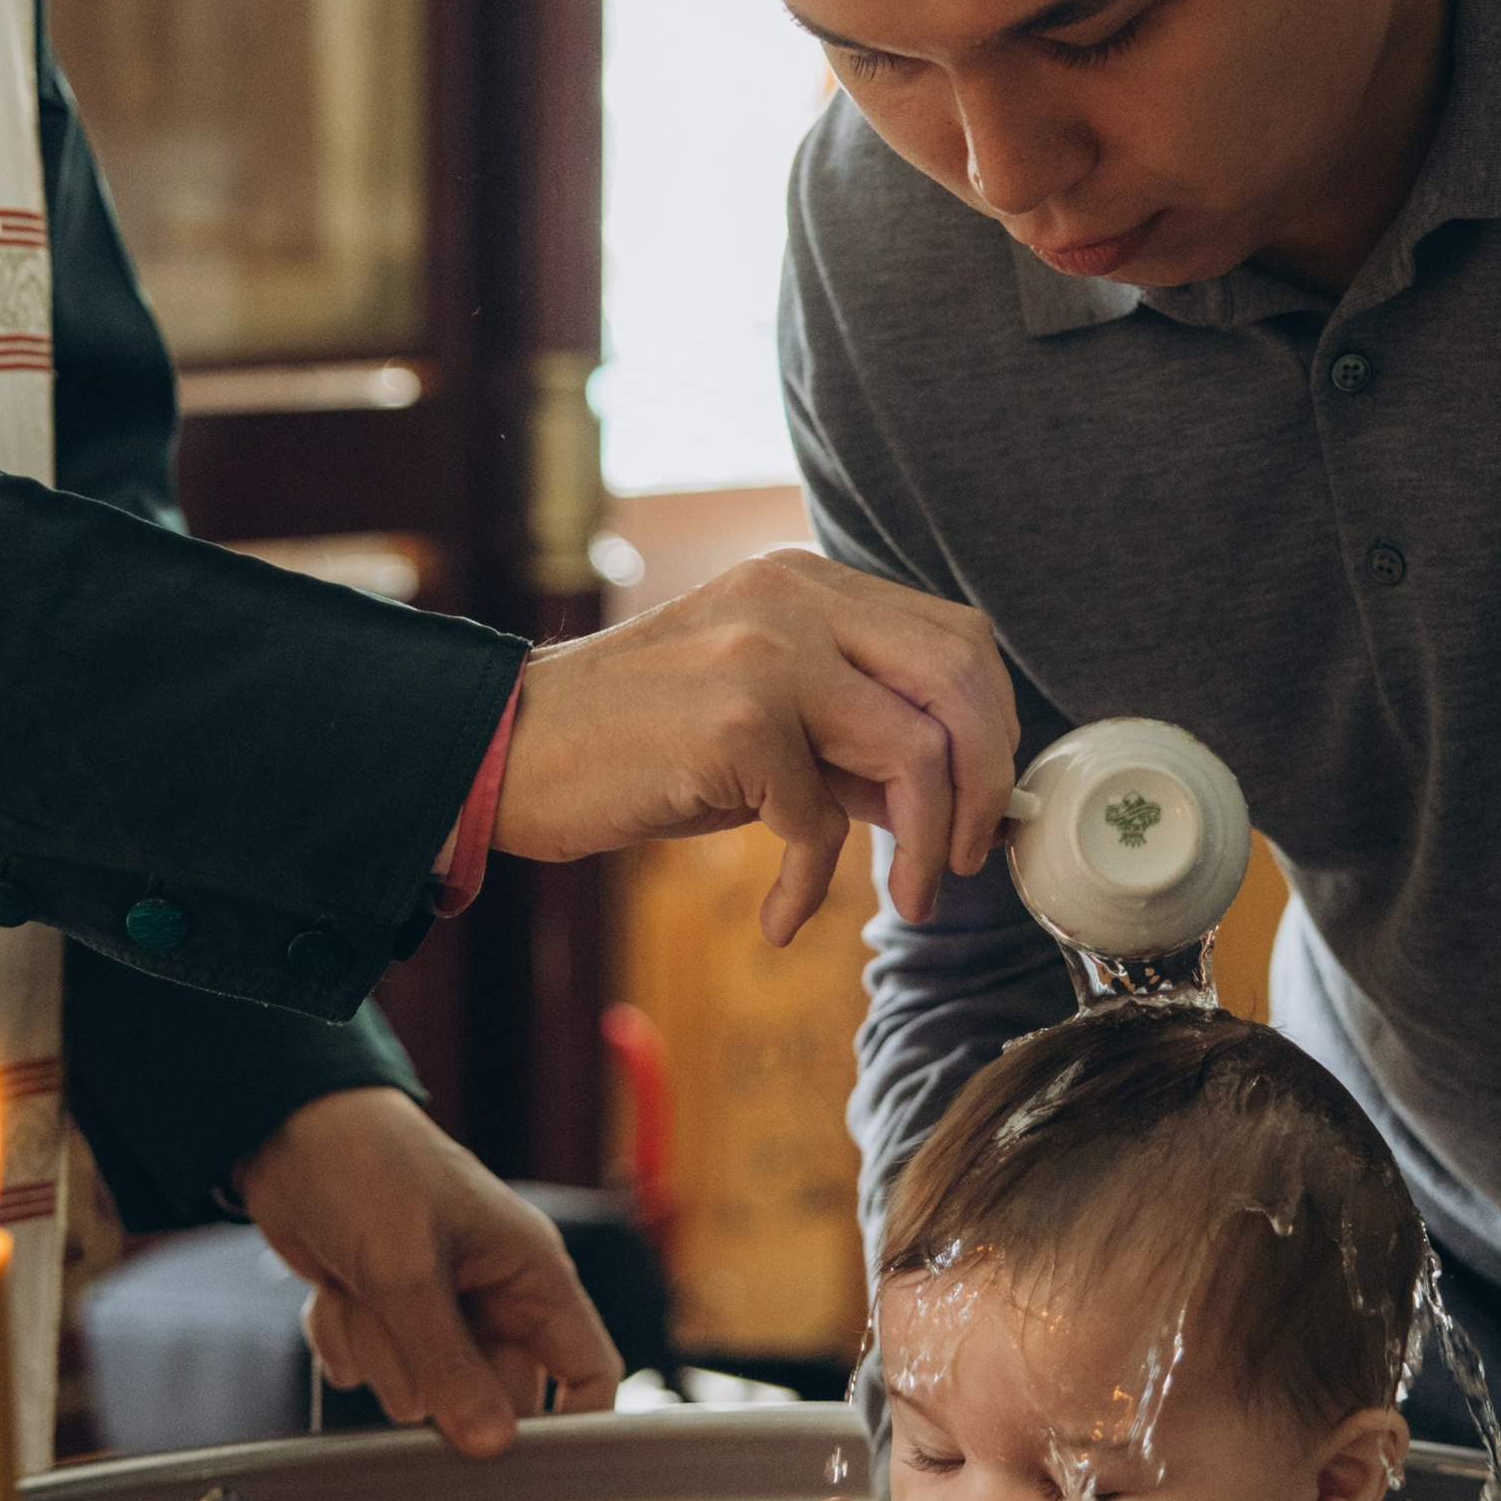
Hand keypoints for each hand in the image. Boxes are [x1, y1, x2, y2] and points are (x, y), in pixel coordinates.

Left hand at [238, 1085, 620, 1458]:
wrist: (285, 1128)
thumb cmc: (365, 1168)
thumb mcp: (406, 1270)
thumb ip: (450, 1364)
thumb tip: (495, 1445)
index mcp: (529, 1270)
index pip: (588, 1368)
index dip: (572, 1425)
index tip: (527, 1469)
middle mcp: (492, 1294)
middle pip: (491, 1394)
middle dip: (433, 1381)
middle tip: (398, 1336)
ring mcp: (436, 1306)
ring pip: (420, 1390)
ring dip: (378, 1352)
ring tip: (358, 1290)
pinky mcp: (385, 1313)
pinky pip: (371, 1370)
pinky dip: (345, 1339)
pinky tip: (334, 1290)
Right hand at [496, 551, 1018, 944]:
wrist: (508, 753)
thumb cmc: (636, 746)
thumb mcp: (764, 720)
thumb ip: (856, 736)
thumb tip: (964, 798)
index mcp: (807, 583)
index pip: (955, 638)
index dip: (992, 730)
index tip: (980, 810)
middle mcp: (793, 596)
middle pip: (958, 677)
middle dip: (982, 783)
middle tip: (962, 859)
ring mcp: (764, 649)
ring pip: (914, 748)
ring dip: (922, 846)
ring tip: (904, 902)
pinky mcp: (734, 719)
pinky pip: (820, 820)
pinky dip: (810, 884)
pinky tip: (779, 917)